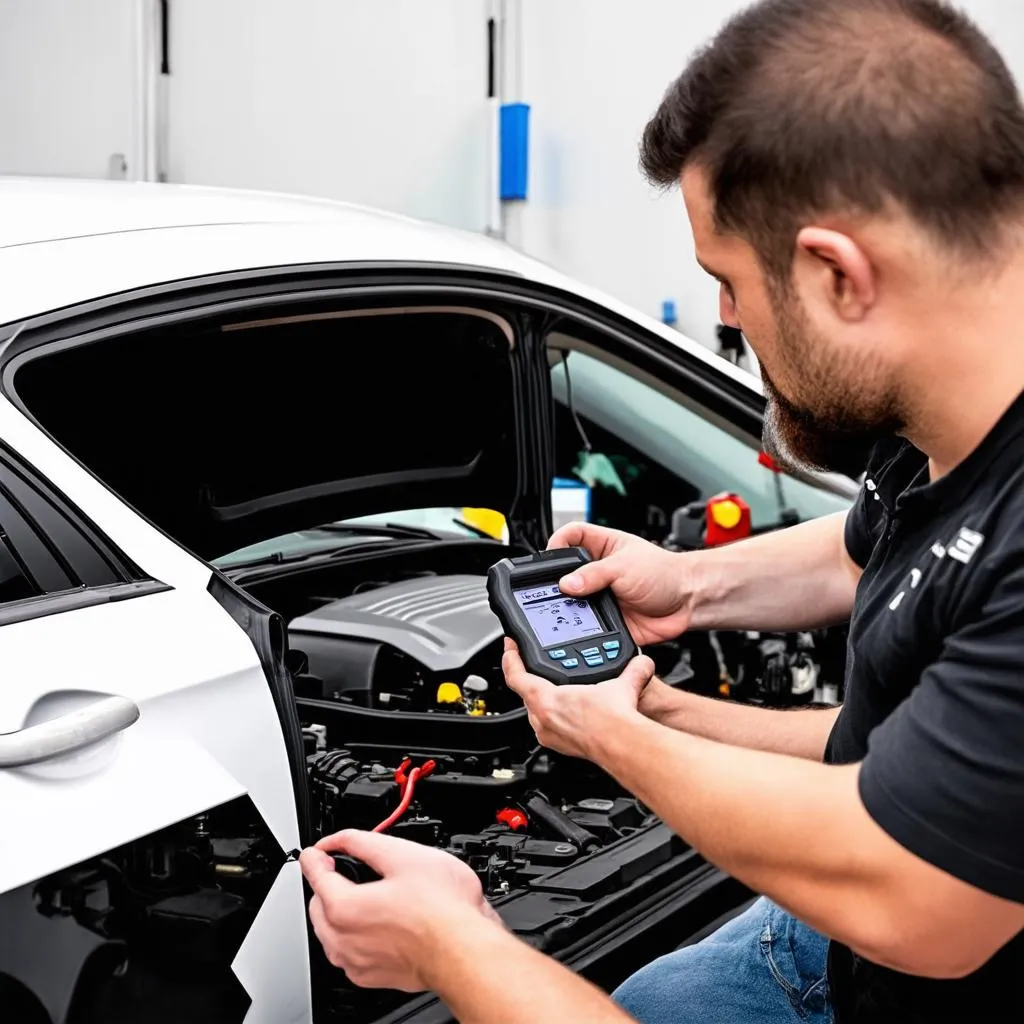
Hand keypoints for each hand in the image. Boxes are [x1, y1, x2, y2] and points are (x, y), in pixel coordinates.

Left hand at [299, 829, 502, 991]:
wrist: (466, 950)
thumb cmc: (443, 907)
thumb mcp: (403, 854)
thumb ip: (363, 841)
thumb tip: (339, 839)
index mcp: (344, 907)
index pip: (314, 873)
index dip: (318, 853)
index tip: (321, 849)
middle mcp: (342, 940)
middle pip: (318, 904)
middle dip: (330, 885)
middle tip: (352, 870)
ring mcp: (355, 963)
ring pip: (331, 931)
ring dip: (339, 912)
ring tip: (368, 896)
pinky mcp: (371, 977)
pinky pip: (349, 953)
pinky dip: (355, 936)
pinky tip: (380, 923)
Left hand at [502, 638, 654, 759]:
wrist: (622, 747)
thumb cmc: (613, 721)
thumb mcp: (621, 684)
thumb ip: (632, 669)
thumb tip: (641, 663)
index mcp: (546, 699)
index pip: (515, 675)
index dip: (510, 658)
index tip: (510, 647)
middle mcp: (542, 719)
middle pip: (526, 693)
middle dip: (534, 678)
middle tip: (542, 666)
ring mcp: (550, 734)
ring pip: (537, 711)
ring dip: (546, 699)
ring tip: (562, 689)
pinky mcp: (560, 746)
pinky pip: (549, 726)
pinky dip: (557, 715)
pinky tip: (574, 711)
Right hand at [548, 522, 693, 644]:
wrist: (688, 603)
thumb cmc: (666, 574)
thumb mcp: (625, 566)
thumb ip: (594, 574)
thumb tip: (566, 584)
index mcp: (602, 547)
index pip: (570, 536)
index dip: (557, 542)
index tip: (549, 557)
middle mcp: (599, 571)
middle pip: (566, 572)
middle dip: (559, 582)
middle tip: (557, 590)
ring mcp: (602, 596)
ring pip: (574, 602)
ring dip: (572, 607)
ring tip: (570, 611)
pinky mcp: (606, 621)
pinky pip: (587, 626)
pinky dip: (583, 629)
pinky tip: (583, 628)